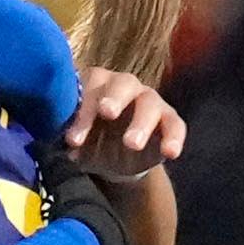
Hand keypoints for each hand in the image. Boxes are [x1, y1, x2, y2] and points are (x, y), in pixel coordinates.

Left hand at [70, 68, 187, 176]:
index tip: (73, 139)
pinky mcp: (169, 120)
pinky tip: (170, 153)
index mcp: (98, 85)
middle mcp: (125, 86)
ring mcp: (149, 100)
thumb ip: (72, 139)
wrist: (116, 161)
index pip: (91, 87)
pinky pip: (175, 125)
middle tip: (107, 113)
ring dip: (141, 122)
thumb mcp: (79, 143)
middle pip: (123, 83)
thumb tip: (68, 148)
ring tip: (132, 144)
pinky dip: (174, 138)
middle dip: (115, 98)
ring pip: (149, 103)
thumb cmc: (93, 141)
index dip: (83, 111)